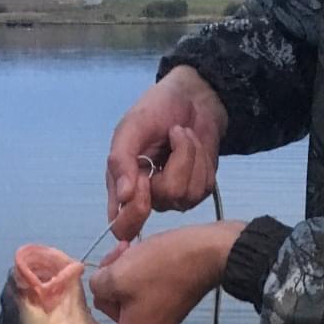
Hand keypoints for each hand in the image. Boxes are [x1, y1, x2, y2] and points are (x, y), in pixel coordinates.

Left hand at [90, 221, 244, 323]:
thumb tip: (102, 288)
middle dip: (104, 299)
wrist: (208, 254)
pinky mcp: (162, 312)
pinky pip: (135, 302)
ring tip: (124, 254)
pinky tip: (131, 255)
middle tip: (109, 269)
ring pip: (119, 310)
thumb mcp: (117, 273)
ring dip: (116, 282)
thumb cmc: (163, 269)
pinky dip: (130, 281)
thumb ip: (96, 287)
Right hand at [106, 66, 227, 242]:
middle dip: (172, 164)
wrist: (193, 97)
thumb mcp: (131, 128)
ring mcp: (174, 198)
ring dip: (188, 155)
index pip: (122, 226)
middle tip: (171, 133)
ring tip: (181, 134)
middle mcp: (147, 198)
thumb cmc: (156, 109)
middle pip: (158, 205)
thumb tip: (123, 196)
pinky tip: (193, 144)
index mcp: (122, 187)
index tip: (144, 181)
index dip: (133, 214)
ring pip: (184, 194)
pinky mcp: (198, 192)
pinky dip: (201, 158)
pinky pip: (202, 186)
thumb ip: (121, 161)